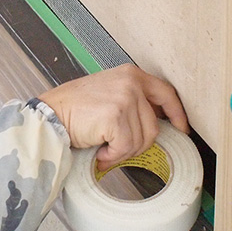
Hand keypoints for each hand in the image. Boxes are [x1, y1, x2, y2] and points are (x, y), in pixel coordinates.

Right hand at [38, 64, 188, 170]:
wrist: (49, 115)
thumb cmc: (73, 107)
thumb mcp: (108, 92)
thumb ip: (133, 99)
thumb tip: (156, 120)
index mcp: (131, 74)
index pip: (166, 93)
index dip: (177, 113)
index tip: (181, 128)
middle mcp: (130, 82)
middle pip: (153, 126)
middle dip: (138, 144)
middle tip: (118, 147)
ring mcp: (124, 98)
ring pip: (141, 140)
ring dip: (122, 151)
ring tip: (103, 146)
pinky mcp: (116, 116)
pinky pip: (126, 147)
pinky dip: (112, 156)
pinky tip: (99, 150)